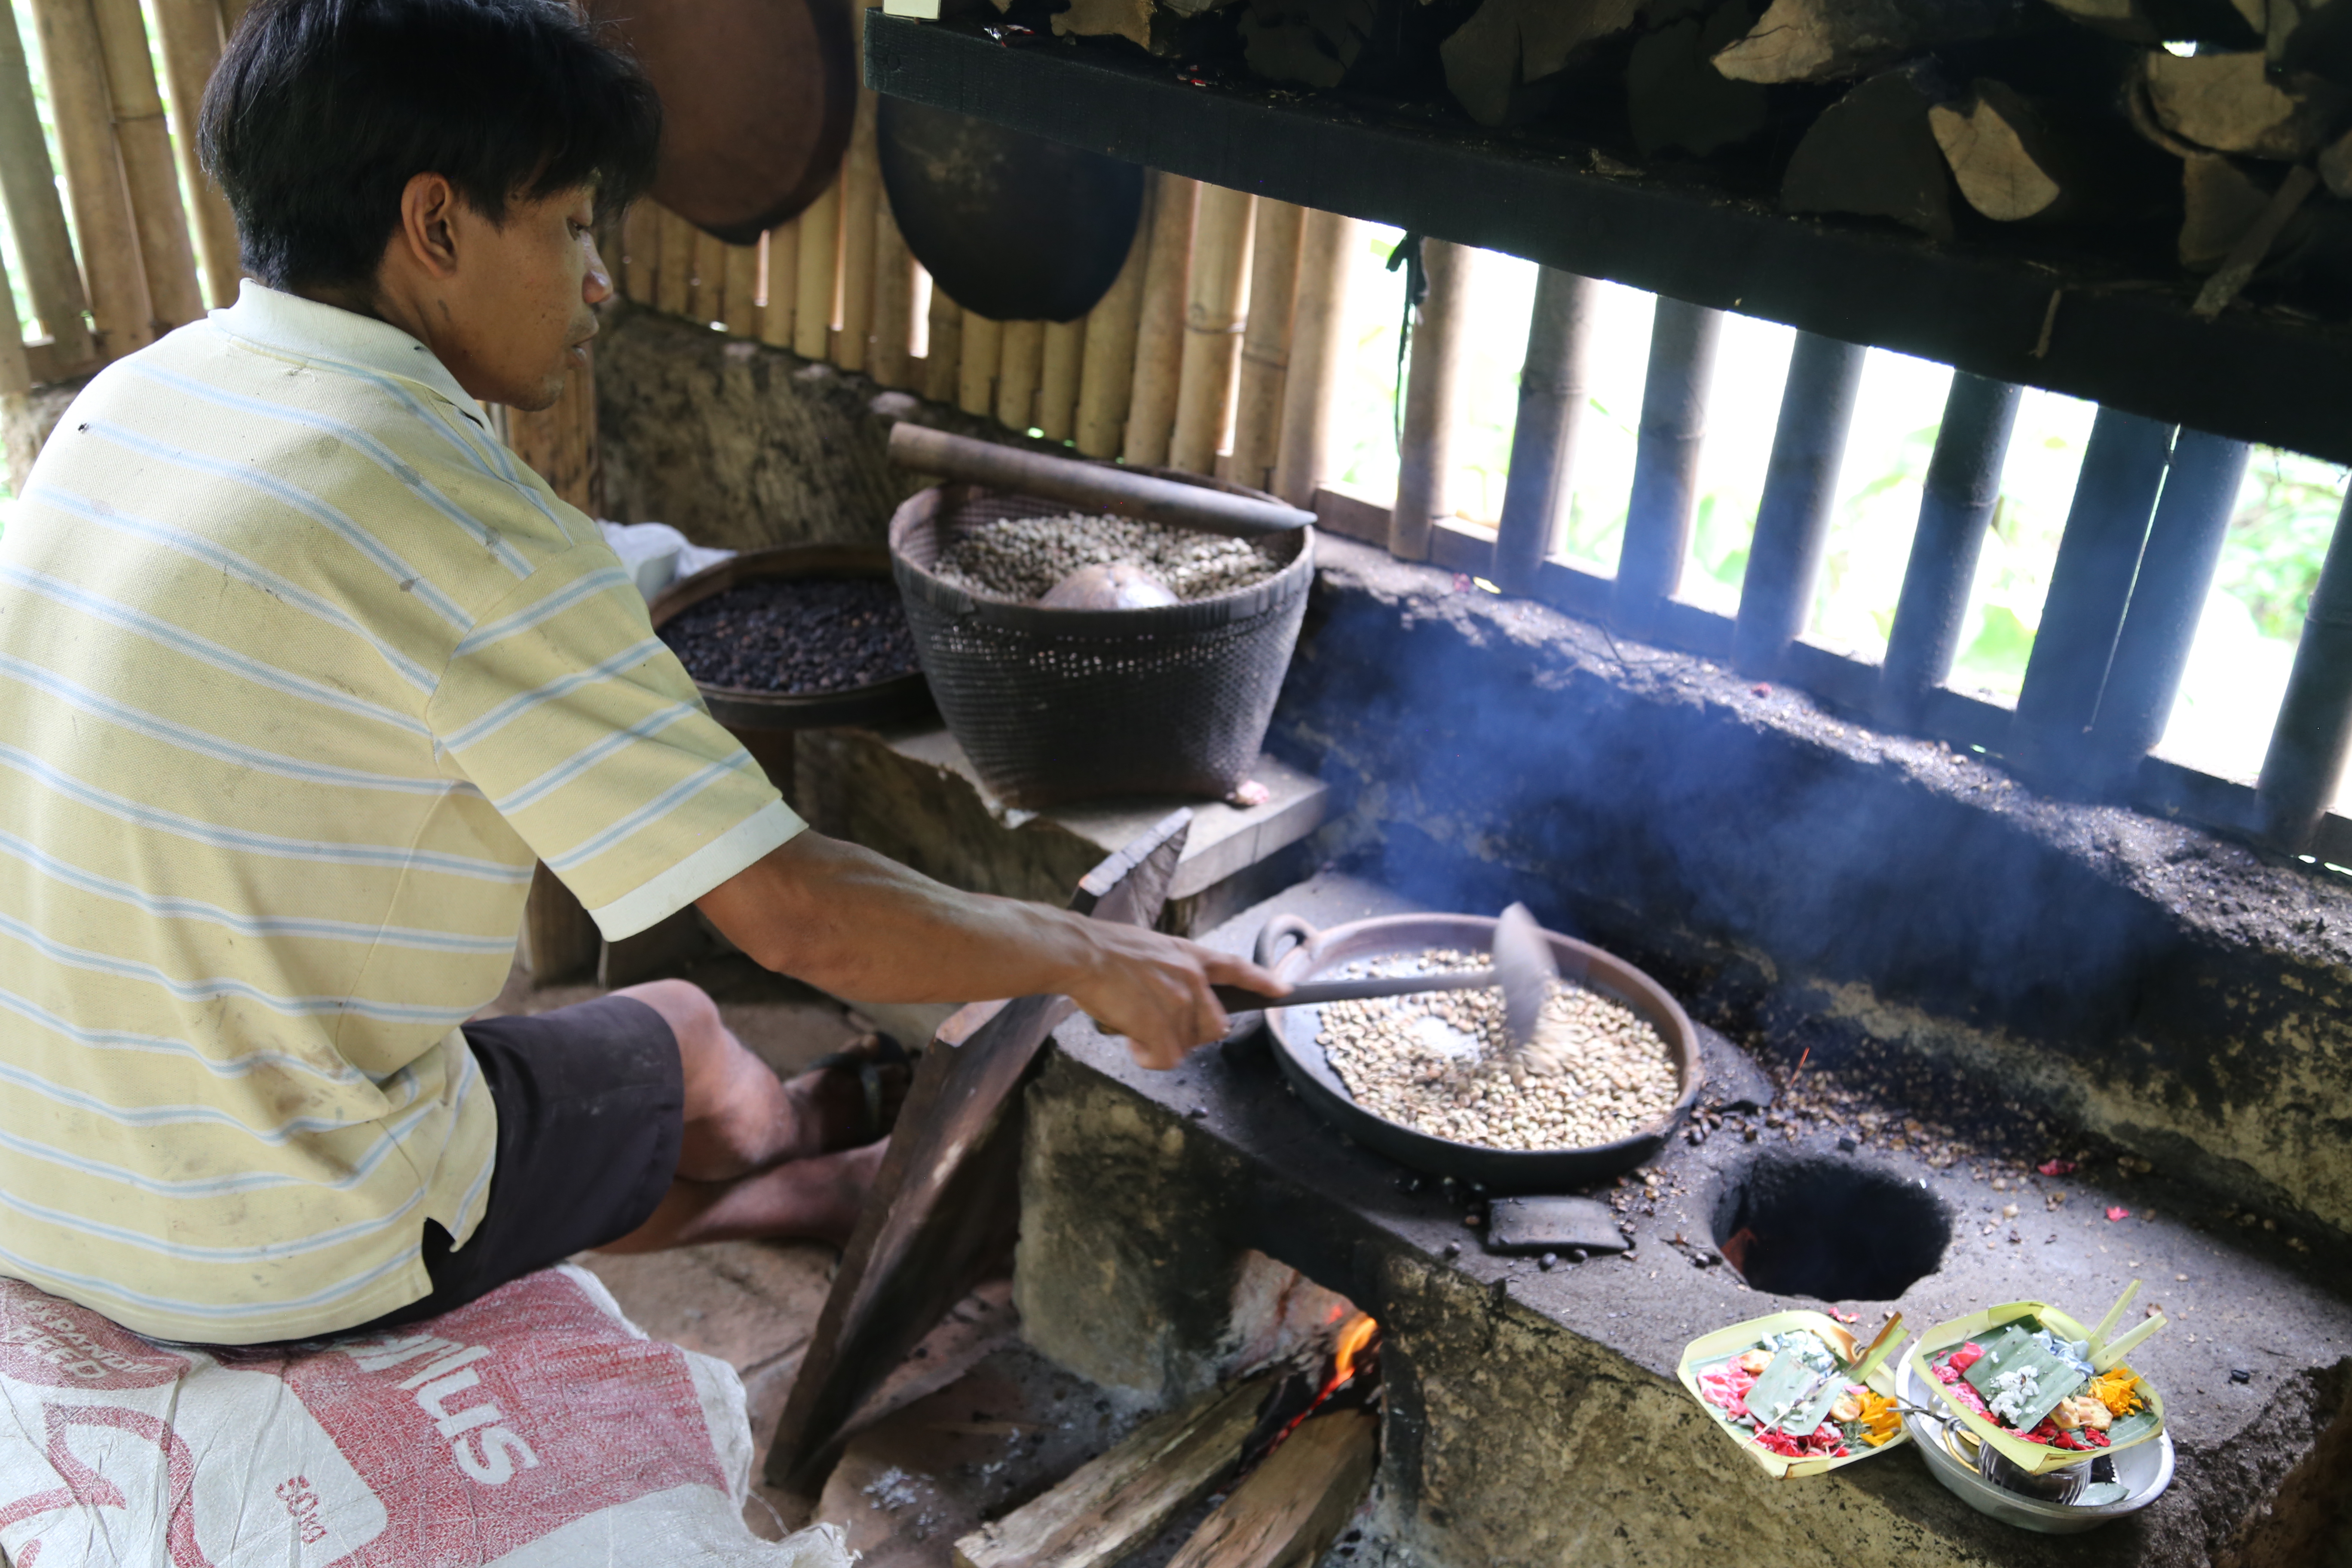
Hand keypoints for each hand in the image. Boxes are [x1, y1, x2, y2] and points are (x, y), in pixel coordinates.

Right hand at [1064, 920, 1287, 1069]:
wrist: (1082, 954)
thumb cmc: (1107, 951)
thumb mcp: (1154, 949)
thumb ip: (1175, 972)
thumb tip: (1176, 1000)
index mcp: (1191, 955)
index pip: (1237, 968)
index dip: (1263, 982)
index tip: (1284, 991)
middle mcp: (1193, 980)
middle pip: (1216, 1026)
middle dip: (1192, 1034)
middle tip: (1160, 1027)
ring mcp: (1179, 1004)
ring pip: (1188, 1045)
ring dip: (1162, 1044)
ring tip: (1136, 1026)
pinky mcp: (1160, 1026)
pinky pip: (1167, 1059)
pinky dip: (1148, 1057)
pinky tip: (1132, 1041)